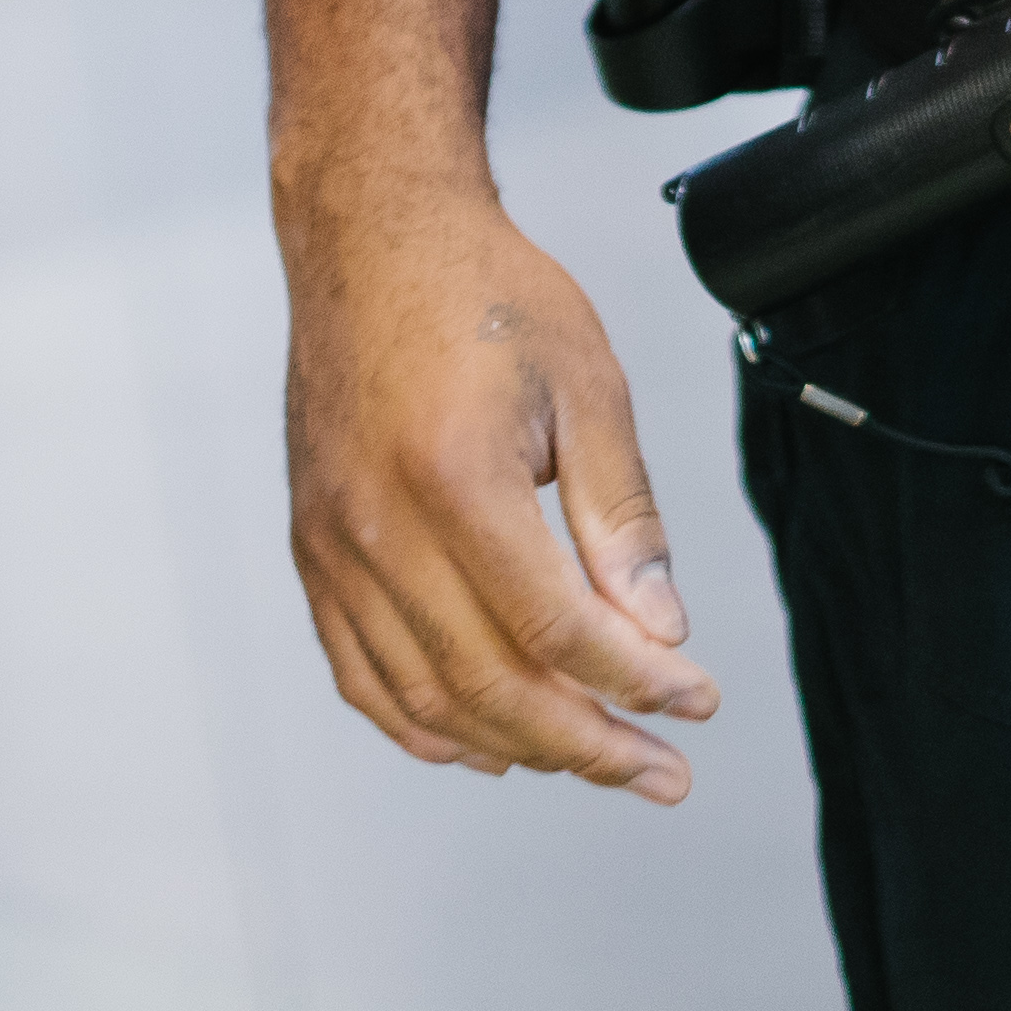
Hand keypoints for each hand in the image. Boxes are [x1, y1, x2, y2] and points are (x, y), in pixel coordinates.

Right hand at [274, 173, 720, 798]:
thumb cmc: (483, 293)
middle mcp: (378, 525)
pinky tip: (490, 745)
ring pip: (426, 699)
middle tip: (663, 773)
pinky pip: (364, 677)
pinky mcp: (313, 552)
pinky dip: (429, 727)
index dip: (635, 682)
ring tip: (597, 759)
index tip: (697, 702)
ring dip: (519, 748)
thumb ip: (622, 515)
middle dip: (589, 744)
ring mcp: (333, 547)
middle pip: (490, 685)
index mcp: (454, 476)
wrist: (370, 237)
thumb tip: (660, 630)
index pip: (555, 628)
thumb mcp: (587, 382)